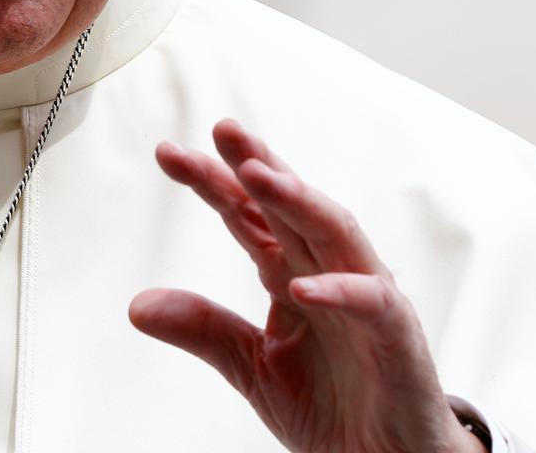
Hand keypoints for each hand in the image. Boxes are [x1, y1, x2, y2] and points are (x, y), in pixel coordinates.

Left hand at [128, 119, 482, 452]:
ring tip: (256, 174)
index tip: (169, 154)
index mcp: (291, 273)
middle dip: (258, 165)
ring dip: (297, 200)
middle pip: (290, 208)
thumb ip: (203, 330)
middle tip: (222, 131)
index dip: (213, 183)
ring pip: (334, 233)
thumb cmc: (334, 405)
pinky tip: (301, 286)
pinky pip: (371, 304)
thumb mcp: (252, 367)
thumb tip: (137, 305)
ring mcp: (366, 299)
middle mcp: (328, 272)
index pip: (249, 216)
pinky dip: (339, 291)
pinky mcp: (397, 337)